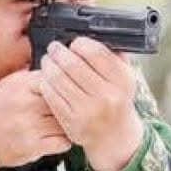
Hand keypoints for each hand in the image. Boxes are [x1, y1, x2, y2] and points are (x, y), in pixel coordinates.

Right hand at [0, 70, 70, 168]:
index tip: (65, 89)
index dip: (63, 85)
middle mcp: (26, 104)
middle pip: (63, 100)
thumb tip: (59, 71)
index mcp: (20, 85)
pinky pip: (63, 142)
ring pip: (65, 121)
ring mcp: (30, 127)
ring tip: (63, 122)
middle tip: (70, 107)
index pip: (55, 78)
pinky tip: (57, 136)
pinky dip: (64, 140)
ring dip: (67, 123)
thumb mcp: (8, 84)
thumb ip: (32, 78)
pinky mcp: (33, 147)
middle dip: (67, 104)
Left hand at [37, 37, 143, 170]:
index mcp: (122, 81)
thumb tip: (96, 33)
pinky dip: (46, 83)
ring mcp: (88, 110)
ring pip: (59, 79)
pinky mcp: (72, 121)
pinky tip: (46, 78)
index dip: (81, 44)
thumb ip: (114, 56)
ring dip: (49, 65)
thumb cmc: (116, 100)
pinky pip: (52, 95)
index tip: (75, 42)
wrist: (114, 136)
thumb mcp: (124, 78)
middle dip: (59, 52)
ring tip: (48, 60)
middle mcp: (107, 96)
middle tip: (54, 48)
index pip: (96, 53)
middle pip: (73, 65)